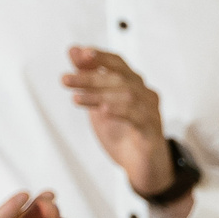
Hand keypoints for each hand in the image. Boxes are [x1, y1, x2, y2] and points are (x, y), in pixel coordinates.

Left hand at [64, 47, 173, 196]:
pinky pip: (138, 117)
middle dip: (90, 77)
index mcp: (132, 85)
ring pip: (127, 95)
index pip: (117, 63)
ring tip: (77, 98)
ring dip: (99, 95)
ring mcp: (150, 112)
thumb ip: (88, 77)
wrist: (142, 167)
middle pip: (119, 78)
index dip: (100, 57)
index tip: (80, 54)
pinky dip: (120, 112)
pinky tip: (103, 111)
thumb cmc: (123, 134)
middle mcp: (144, 95)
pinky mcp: (151, 131)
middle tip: (66, 80)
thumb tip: (73, 50)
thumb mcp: (99, 103)